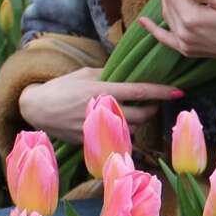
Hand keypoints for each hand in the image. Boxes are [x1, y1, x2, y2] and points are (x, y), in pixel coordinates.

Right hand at [17, 67, 181, 143]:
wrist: (36, 108)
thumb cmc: (61, 86)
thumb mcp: (85, 74)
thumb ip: (108, 76)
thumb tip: (129, 76)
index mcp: (102, 90)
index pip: (140, 91)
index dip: (162, 92)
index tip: (178, 91)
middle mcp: (103, 110)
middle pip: (142, 115)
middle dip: (153, 109)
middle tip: (155, 103)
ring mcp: (98, 128)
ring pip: (132, 130)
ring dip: (140, 122)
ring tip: (137, 112)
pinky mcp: (92, 141)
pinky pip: (118, 139)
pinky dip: (124, 132)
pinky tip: (122, 124)